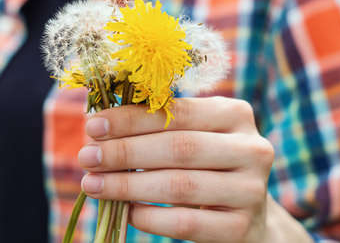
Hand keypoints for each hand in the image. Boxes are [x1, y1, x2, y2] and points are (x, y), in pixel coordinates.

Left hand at [78, 97, 304, 241]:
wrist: (246, 209)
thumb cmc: (206, 163)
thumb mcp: (191, 135)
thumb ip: (157, 125)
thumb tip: (99, 125)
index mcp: (235, 114)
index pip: (177, 112)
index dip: (131, 119)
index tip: (93, 126)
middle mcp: (251, 148)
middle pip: (178, 147)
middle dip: (125, 152)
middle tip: (87, 157)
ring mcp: (252, 190)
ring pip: (180, 186)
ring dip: (128, 186)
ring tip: (92, 185)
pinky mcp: (242, 227)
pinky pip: (186, 223)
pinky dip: (150, 217)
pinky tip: (127, 211)